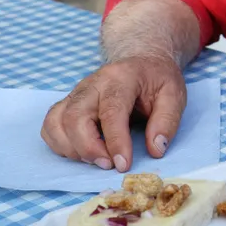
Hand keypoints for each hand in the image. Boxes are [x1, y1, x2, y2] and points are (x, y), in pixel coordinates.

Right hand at [40, 56, 186, 172]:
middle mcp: (92, 84)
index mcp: (121, 78)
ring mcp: (76, 93)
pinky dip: (60, 144)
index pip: (111, 111)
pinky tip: (81, 152)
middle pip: (75, 118)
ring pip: (56, 122)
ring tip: (97, 160)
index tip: (123, 165)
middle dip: (89, 149)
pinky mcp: (67, 104)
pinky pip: (50, 125)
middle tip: (109, 165)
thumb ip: (166, 121)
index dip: (115, 141)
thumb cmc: (156, 80)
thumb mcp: (174, 94)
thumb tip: (156, 150)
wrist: (141, 61)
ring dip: (72, 149)